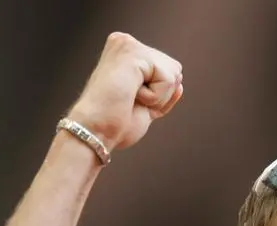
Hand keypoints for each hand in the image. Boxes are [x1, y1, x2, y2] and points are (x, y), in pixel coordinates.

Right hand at [66, 32, 183, 150]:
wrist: (97, 131)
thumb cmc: (115, 122)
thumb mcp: (145, 104)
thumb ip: (160, 91)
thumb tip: (179, 85)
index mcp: (128, 52)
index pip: (169, 71)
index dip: (158, 96)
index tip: (132, 101)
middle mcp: (127, 43)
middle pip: (175, 70)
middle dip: (160, 95)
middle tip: (131, 101)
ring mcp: (129, 45)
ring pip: (174, 74)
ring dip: (157, 97)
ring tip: (130, 98)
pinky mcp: (134, 53)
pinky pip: (167, 80)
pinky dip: (156, 97)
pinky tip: (131, 96)